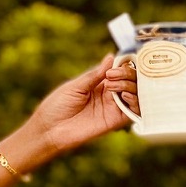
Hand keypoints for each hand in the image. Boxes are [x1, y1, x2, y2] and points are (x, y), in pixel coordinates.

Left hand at [24, 54, 138, 158]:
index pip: (120, 71)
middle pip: (130, 81)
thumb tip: (111, 57)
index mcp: (99, 83)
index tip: (113, 67)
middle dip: (126, 75)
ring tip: (114, 86)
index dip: (122, 66)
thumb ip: (95, 75)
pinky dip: (135, 103)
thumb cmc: (57, 105)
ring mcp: (113, 107)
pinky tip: (126, 96)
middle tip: (112, 76)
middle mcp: (109, 94)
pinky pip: (133, 112)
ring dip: (130, 86)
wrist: (50, 129)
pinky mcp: (114, 121)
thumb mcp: (75, 86)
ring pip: (135, 94)